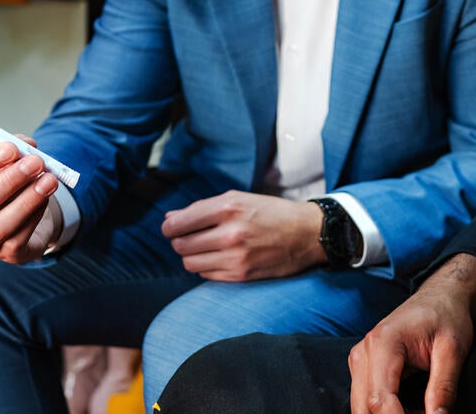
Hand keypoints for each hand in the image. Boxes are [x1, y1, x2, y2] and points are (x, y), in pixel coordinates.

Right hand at [0, 135, 61, 263]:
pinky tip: (47, 197)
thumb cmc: (8, 188)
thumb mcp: (7, 166)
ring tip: (50, 179)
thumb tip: (27, 145)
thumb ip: (15, 152)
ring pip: (0, 226)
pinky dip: (36, 213)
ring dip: (28, 200)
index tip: (11, 148)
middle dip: (9, 181)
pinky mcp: (6, 254)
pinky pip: (21, 236)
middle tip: (35, 162)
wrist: (25, 220)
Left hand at [161, 190, 324, 280]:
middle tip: (191, 237)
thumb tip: (170, 218)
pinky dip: (207, 266)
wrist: (306, 234)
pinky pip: (206, 274)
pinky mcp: (241, 275)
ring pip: (190, 263)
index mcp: (228, 208)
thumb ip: (203, 209)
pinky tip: (220, 257)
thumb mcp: (239, 200)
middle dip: (181, 241)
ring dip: (193, 256)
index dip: (169, 227)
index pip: (179, 223)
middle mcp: (230, 233)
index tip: (171, 228)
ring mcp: (236, 257)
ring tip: (206, 248)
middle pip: (181, 245)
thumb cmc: (271, 213)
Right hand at [349, 253, 475, 413]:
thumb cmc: (447, 316)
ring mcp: (360, 361)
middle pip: (365, 408)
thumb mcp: (453, 350)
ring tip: (423, 412)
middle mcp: (363, 353)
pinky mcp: (364, 369)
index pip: (380, 399)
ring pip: (362, 408)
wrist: (440, 297)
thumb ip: (443, 387)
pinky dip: (387, 413)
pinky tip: (412, 411)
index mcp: (382, 343)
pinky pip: (367, 401)